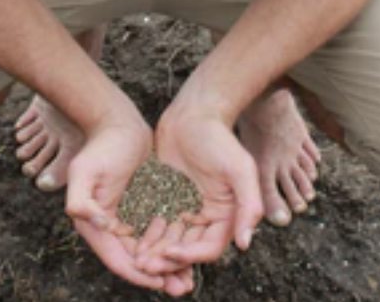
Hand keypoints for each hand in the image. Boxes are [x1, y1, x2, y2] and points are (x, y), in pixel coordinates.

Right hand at [63, 111, 193, 293]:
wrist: (118, 123)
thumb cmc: (101, 146)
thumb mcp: (85, 171)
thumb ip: (82, 201)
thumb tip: (100, 225)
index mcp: (95, 226)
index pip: (119, 259)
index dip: (140, 274)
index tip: (162, 283)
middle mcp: (111, 227)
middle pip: (137, 261)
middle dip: (160, 276)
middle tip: (184, 288)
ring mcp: (129, 218)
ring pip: (152, 250)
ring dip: (170, 265)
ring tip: (191, 279)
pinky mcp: (145, 206)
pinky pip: (160, 232)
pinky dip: (173, 244)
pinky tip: (192, 251)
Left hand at [133, 106, 263, 274]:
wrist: (194, 114)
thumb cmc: (220, 139)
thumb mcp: (241, 169)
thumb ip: (249, 205)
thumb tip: (245, 243)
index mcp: (227, 214)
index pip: (210, 249)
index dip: (191, 257)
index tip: (169, 254)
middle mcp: (207, 217)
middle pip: (188, 251)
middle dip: (167, 261)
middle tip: (145, 265)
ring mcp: (186, 210)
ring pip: (170, 242)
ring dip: (155, 254)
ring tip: (137, 259)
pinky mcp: (167, 201)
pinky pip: (156, 226)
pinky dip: (146, 237)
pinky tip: (131, 240)